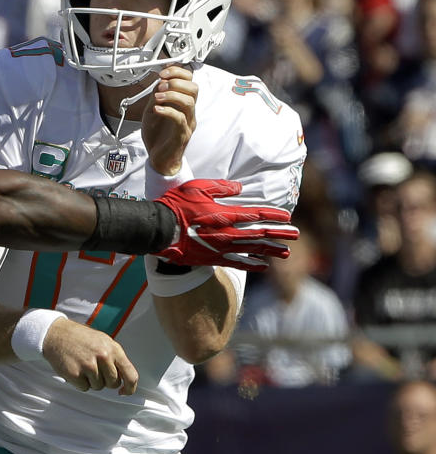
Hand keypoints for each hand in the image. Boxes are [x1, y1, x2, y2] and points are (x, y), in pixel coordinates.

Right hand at [41, 318, 137, 393]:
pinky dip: (80, 382)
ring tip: (83, 365)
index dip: (130, 388)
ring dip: (91, 380)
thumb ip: (115, 358)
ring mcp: (89, 365)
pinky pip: (84, 388)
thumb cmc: (80, 338)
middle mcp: (103, 356)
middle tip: (94, 368)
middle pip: (113, 383)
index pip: (130, 375)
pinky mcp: (75, 374)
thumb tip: (125, 378)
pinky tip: (75, 368)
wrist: (56, 334)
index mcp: (113, 348)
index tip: (124, 392)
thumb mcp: (103, 341)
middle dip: (105, 380)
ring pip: (98, 387)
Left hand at [142, 66, 196, 174]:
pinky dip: (168, 111)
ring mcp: (187, 123)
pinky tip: (157, 110)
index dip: (178, 72)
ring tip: (157, 97)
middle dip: (176, 81)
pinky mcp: (182, 134)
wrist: (158, 159)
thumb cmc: (157, 136)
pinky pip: (180, 119)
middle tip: (161, 84)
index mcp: (182, 103)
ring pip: (189, 102)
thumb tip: (158, 80)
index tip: (163, 72)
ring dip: (171, 95)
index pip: (189, 80)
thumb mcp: (152, 110)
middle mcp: (188, 111)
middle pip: (194, 88)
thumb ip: (156, 96)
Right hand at [154, 179, 298, 270]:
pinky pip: (238, 263)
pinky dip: (252, 265)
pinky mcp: (213, 259)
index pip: (256, 214)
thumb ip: (220, 187)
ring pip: (252, 250)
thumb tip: (239, 188)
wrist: (159, 230)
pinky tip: (264, 266)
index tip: (287, 217)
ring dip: (271, 251)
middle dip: (279, 234)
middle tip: (295, 235)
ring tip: (285, 252)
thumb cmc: (176, 206)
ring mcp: (221, 248)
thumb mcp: (197, 187)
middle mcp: (228, 233)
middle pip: (260, 234)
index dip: (273, 215)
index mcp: (225, 214)